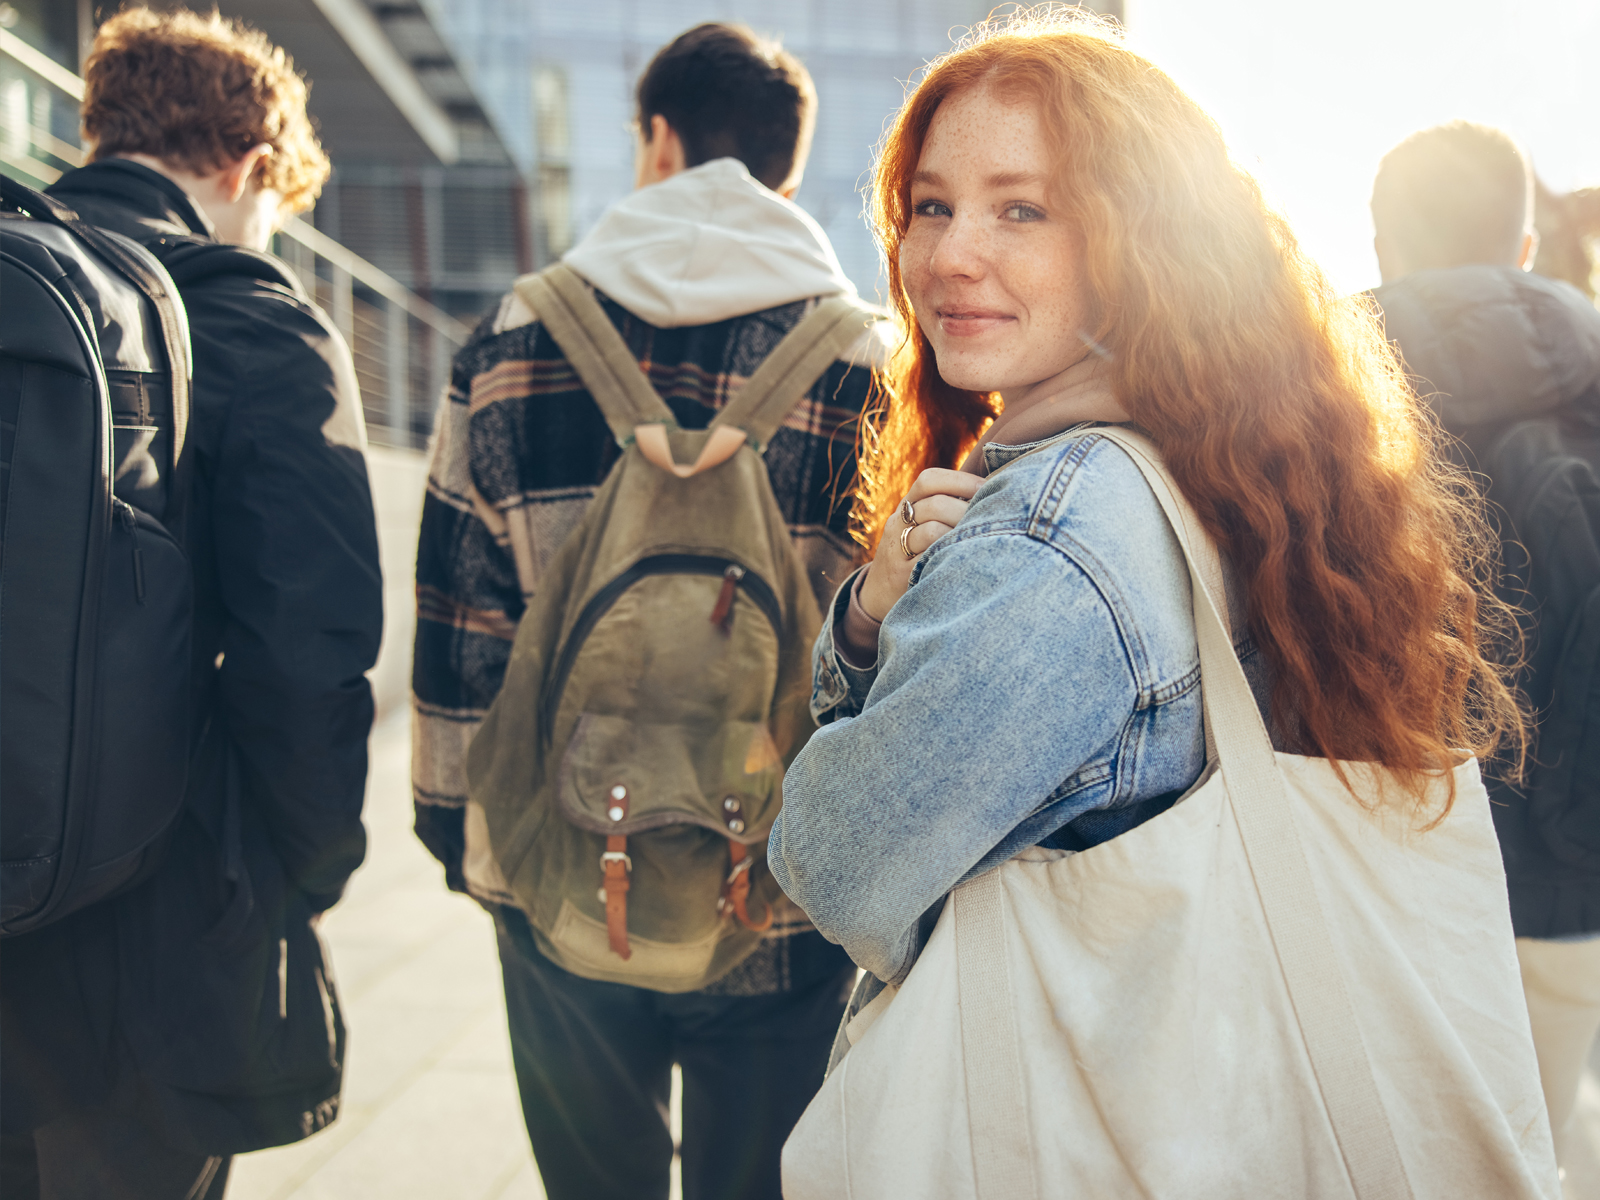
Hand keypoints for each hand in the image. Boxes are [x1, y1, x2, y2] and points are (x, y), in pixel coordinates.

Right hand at [858, 469, 981, 621]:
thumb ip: (946, 508)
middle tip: (990, 519)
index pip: (929, 480)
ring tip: (980, 540)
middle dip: (967, 510)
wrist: (877, 592)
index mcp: (906, 506)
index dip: (960, 480)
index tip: (986, 487)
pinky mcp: (901, 575)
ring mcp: (897, 550)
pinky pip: (928, 561)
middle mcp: (898, 523)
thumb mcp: (919, 526)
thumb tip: (993, 490)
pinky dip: (950, 556)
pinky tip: (966, 559)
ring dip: (960, 534)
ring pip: (932, 531)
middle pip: (935, 505)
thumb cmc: (913, 554)